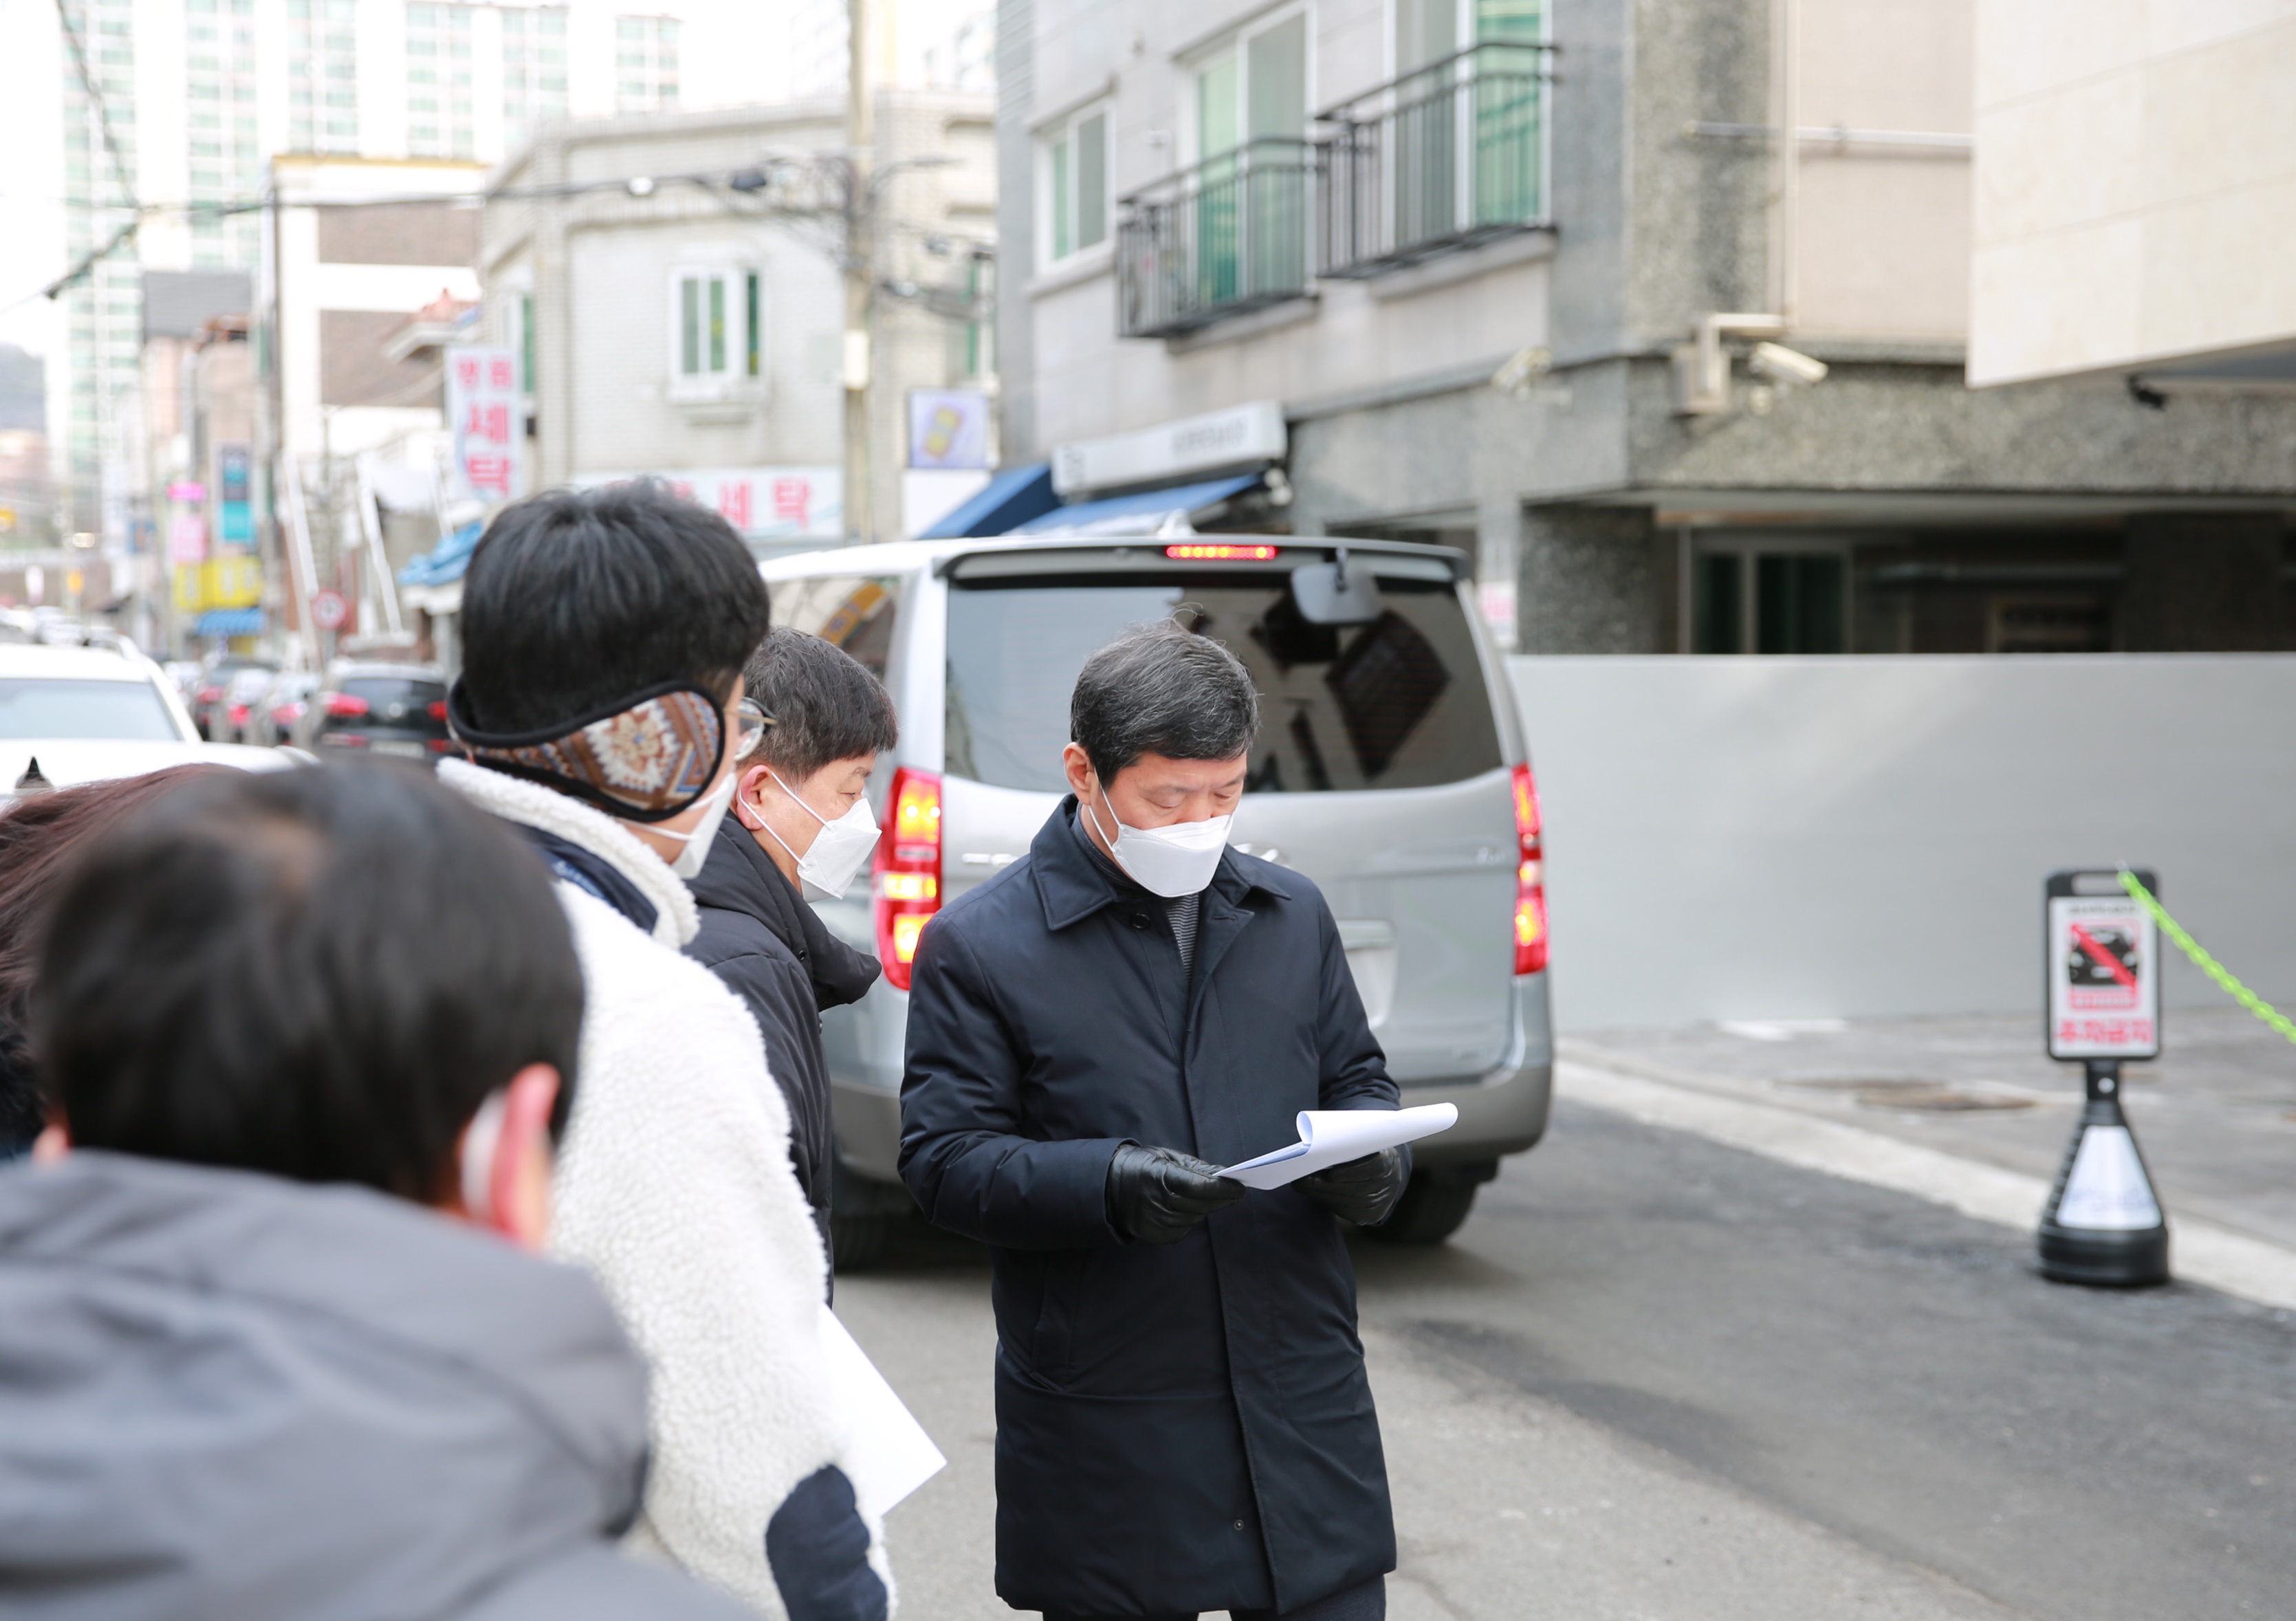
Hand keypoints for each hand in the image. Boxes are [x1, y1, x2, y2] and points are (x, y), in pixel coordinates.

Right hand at [1105, 1142, 1246, 1243]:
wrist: (1107, 1188)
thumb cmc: (1141, 1166)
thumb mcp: (1165, 1156)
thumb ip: (1195, 1167)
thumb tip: (1224, 1175)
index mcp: (1159, 1176)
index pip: (1199, 1186)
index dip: (1222, 1188)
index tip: (1241, 1187)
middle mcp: (1157, 1202)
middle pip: (1201, 1205)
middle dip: (1222, 1198)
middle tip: (1236, 1191)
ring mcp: (1155, 1222)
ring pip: (1195, 1218)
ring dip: (1205, 1208)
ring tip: (1207, 1196)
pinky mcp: (1155, 1236)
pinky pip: (1184, 1229)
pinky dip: (1190, 1218)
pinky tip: (1185, 1208)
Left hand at [1298, 1146, 1408, 1226]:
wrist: (1386, 1174)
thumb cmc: (1367, 1153)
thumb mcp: (1364, 1145)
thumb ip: (1348, 1145)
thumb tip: (1317, 1148)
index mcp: (1390, 1160)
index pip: (1375, 1166)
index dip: (1353, 1171)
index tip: (1331, 1174)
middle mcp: (1389, 1183)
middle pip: (1356, 1188)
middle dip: (1326, 1185)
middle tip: (1302, 1180)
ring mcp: (1382, 1202)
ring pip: (1350, 1202)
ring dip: (1323, 1195)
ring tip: (1303, 1186)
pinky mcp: (1372, 1215)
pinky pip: (1349, 1212)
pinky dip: (1331, 1203)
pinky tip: (1316, 1195)